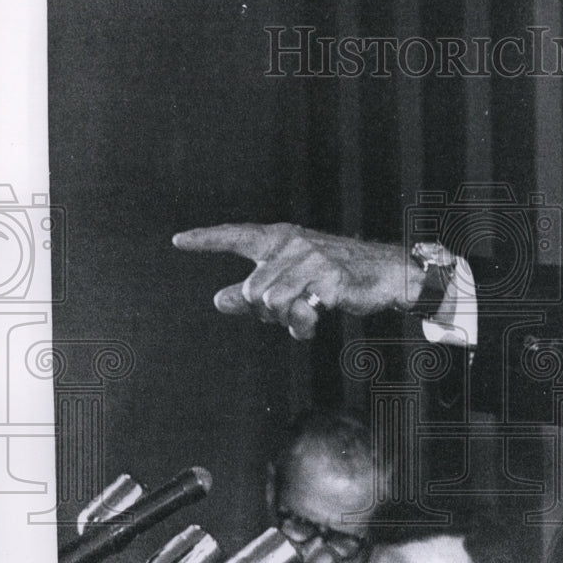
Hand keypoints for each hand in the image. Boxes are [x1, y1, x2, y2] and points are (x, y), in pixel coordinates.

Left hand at [172, 223, 420, 339]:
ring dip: (286, 320)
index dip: (207, 239)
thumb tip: (220, 300)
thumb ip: (255, 290)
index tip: (178, 240)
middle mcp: (293, 244)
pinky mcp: (329, 280)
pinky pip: (299, 312)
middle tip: (289, 313)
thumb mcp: (292, 280)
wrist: (384, 273)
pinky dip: (302, 325)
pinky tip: (312, 323)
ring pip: (272, 303)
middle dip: (265, 312)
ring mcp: (312, 260)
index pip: (237, 236)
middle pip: (254, 290)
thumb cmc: (335, 275)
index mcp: (281, 239)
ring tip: (304, 317)